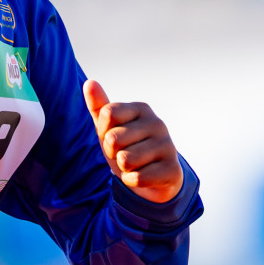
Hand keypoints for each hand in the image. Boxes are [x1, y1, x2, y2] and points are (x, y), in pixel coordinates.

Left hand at [83, 79, 183, 203]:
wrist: (152, 178)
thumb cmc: (126, 147)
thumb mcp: (108, 127)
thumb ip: (99, 106)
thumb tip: (89, 83)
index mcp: (141, 108)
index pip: (108, 113)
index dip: (103, 131)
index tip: (114, 136)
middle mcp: (158, 123)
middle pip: (113, 139)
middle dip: (112, 152)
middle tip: (124, 153)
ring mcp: (168, 146)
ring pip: (125, 160)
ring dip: (124, 168)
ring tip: (135, 165)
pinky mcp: (173, 170)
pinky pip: (137, 178)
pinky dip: (133, 181)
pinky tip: (144, 176)